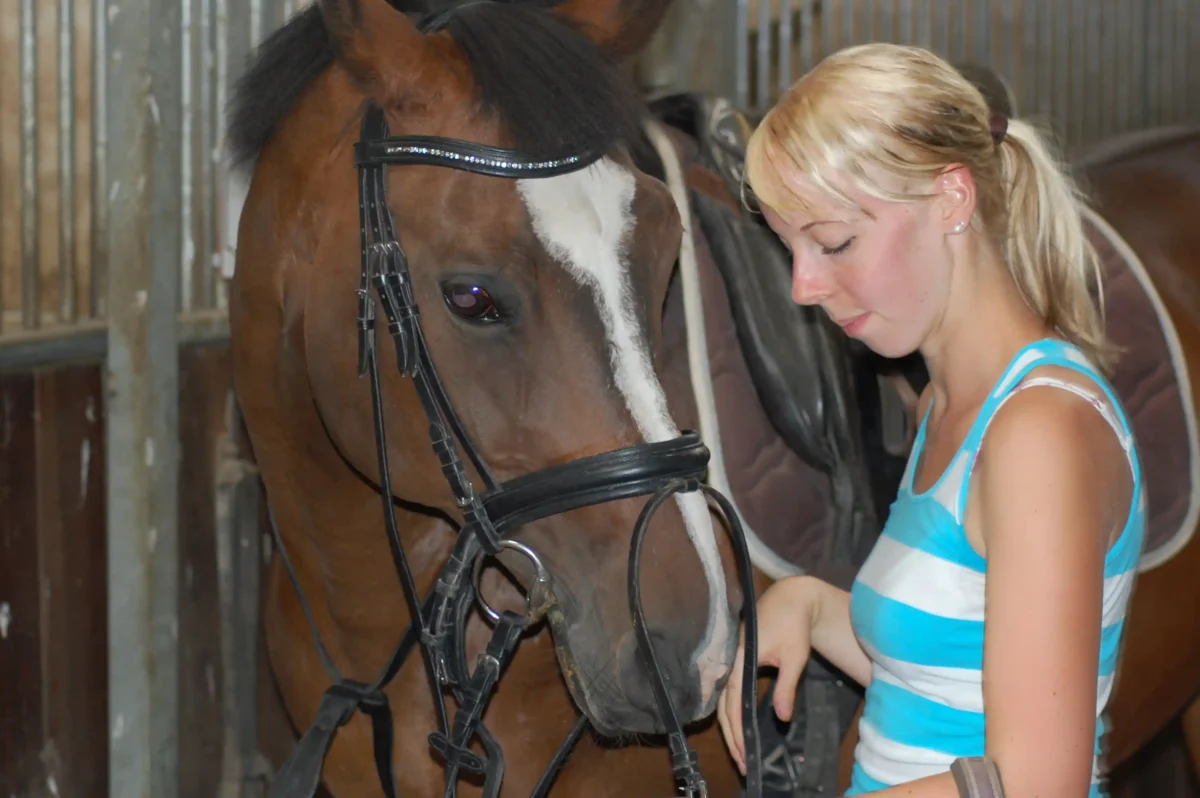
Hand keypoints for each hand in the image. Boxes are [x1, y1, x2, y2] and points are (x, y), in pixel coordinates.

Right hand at [716, 575, 814, 775]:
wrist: (790, 598)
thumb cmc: (793, 626)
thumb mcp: (794, 657)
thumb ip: (786, 687)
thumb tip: (781, 718)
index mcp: (740, 658)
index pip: (734, 702)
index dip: (738, 730)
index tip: (745, 753)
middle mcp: (729, 662)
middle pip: (723, 706)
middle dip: (731, 736)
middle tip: (741, 762)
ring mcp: (729, 661)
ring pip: (723, 701)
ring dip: (730, 727)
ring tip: (739, 752)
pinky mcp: (734, 661)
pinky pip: (728, 692)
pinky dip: (731, 713)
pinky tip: (738, 727)